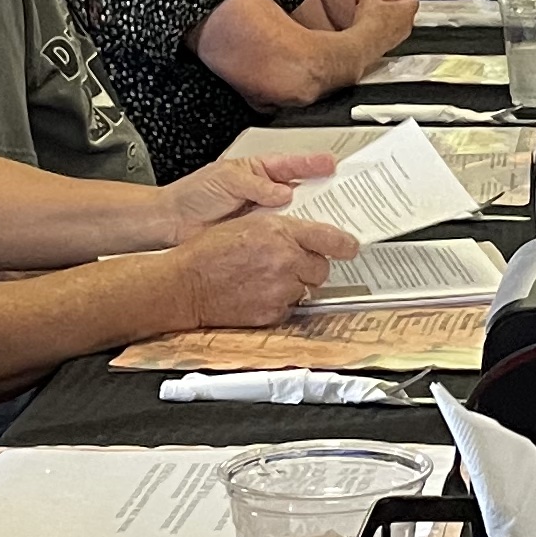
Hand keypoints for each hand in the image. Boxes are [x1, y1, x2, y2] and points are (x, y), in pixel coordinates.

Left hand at [159, 153, 329, 234]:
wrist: (172, 224)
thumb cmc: (193, 194)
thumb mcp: (226, 179)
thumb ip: (256, 185)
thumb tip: (283, 192)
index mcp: (261, 171)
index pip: (293, 165)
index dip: (314, 165)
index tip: (333, 165)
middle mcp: (267, 193)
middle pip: (303, 191)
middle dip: (323, 194)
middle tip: (342, 198)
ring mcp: (265, 216)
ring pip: (296, 216)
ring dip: (311, 219)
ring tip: (328, 222)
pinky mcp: (260, 237)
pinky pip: (282, 237)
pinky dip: (293, 240)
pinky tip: (303, 242)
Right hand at [175, 211, 352, 326]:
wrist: (184, 285)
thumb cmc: (207, 253)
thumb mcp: (247, 224)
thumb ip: (281, 229)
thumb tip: (306, 235)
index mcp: (279, 232)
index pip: (330, 239)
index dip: (345, 245)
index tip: (351, 247)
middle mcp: (284, 260)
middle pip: (321, 268)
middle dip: (309, 266)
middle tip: (288, 264)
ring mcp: (280, 289)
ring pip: (305, 289)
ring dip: (293, 285)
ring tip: (266, 279)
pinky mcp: (272, 312)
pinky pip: (289, 307)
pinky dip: (279, 302)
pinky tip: (258, 293)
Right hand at [361, 0, 420, 53]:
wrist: (365, 43)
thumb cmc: (371, 20)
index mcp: (408, 9)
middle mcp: (408, 24)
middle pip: (402, 12)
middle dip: (389, 7)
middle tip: (376, 5)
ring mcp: (401, 37)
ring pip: (396, 24)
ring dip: (384, 19)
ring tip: (370, 17)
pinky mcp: (392, 45)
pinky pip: (389, 35)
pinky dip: (381, 30)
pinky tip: (368, 28)